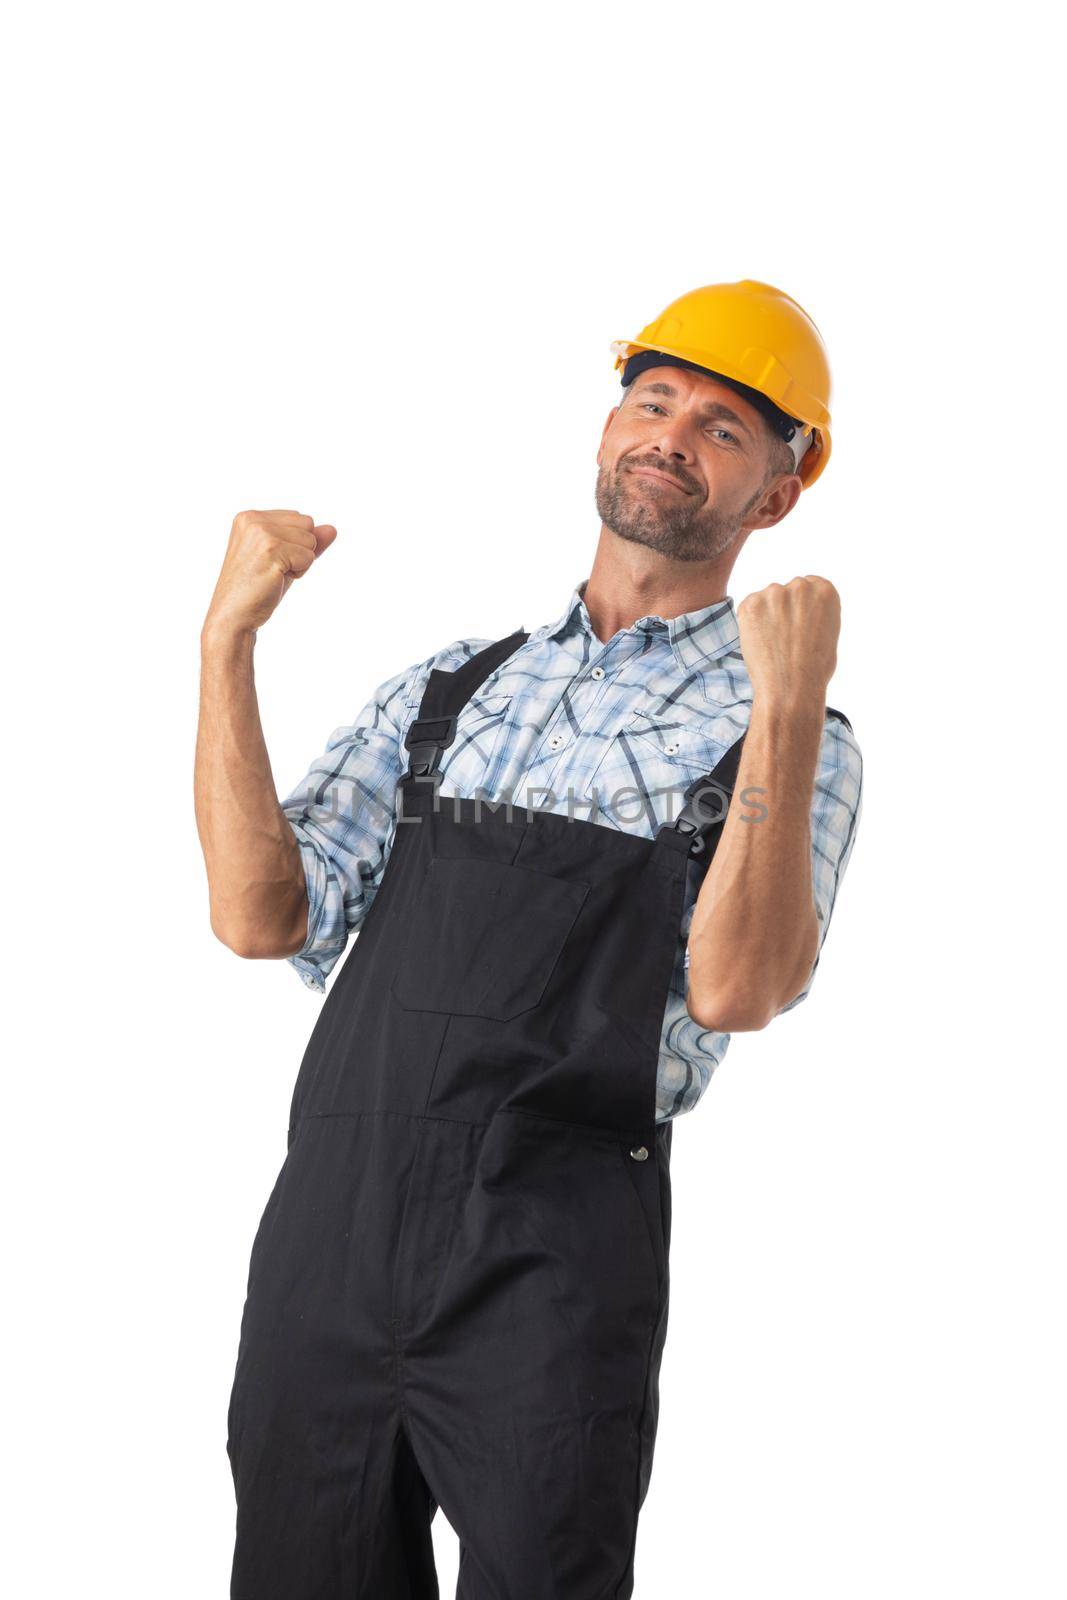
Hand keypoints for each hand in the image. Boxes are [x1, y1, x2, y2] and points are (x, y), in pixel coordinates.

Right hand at [204, 510, 337, 637]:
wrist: (233, 616)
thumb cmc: (257, 590)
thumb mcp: (284, 559)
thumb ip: (306, 541)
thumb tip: (332, 529)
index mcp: (250, 517)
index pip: (300, 518)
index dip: (295, 545)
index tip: (270, 561)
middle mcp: (253, 520)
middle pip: (308, 524)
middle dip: (300, 550)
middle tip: (273, 569)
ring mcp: (261, 533)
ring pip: (311, 540)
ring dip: (300, 563)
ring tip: (273, 575)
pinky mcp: (271, 550)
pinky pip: (309, 557)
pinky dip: (299, 573)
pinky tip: (275, 580)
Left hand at [736, 576, 839, 706]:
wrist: (791, 688)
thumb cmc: (814, 668)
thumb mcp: (829, 632)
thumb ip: (816, 611)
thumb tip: (801, 607)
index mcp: (825, 590)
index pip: (809, 585)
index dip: (803, 607)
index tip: (802, 625)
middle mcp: (801, 586)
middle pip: (787, 591)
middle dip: (785, 609)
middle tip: (785, 637)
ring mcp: (774, 593)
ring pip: (767, 600)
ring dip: (767, 615)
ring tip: (774, 643)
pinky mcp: (751, 604)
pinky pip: (749, 608)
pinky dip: (751, 623)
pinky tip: (761, 642)